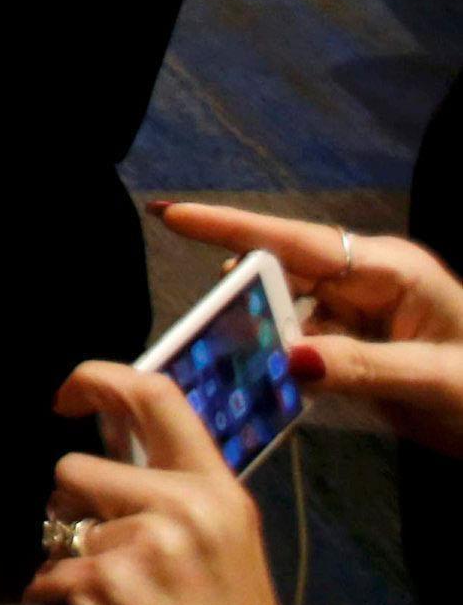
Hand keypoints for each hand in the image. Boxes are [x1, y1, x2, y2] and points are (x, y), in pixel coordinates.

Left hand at [25, 362, 305, 604]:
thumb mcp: (223, 542)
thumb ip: (172, 487)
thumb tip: (108, 430)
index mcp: (219, 491)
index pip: (155, 395)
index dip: (97, 378)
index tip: (65, 395)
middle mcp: (185, 509)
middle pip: (75, 468)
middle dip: (72, 508)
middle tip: (109, 554)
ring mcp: (144, 548)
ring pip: (59, 525)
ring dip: (70, 558)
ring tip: (121, 595)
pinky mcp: (107, 588)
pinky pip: (47, 574)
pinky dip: (59, 597)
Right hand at [156, 201, 462, 455]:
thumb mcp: (436, 382)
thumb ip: (360, 367)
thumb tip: (288, 357)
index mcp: (389, 270)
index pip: (296, 241)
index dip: (230, 228)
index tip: (169, 214)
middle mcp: (369, 283)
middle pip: (283, 279)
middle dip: (241, 301)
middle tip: (199, 330)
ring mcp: (364, 316)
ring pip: (289, 319)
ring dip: (262, 344)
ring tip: (225, 369)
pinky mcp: (361, 350)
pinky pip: (306, 350)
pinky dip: (284, 367)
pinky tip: (264, 390)